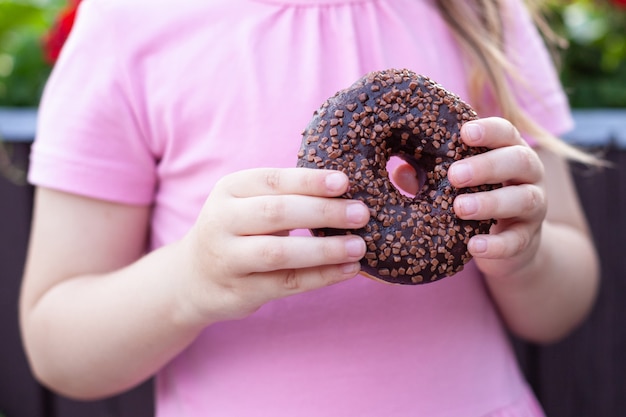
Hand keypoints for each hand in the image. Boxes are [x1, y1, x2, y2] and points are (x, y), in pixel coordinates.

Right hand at [179, 168, 369, 322]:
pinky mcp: (240, 291)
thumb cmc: (237, 230)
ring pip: (279, 253)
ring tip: (359, 247)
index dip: (309, 181)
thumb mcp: (248, 203)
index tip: (345, 182)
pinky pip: (287, 283)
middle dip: (323, 212)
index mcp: (229, 190)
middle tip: (361, 214)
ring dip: (324, 250)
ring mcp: (227, 259)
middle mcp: (222, 221)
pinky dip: (322, 277)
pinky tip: (348, 270)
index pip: (273, 180)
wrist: (194, 277)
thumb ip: (286, 196)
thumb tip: (346, 193)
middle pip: (276, 213)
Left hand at [392, 117, 545, 279]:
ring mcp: (534, 207)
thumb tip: (399, 170)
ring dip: (491, 202)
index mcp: (507, 152)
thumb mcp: (451, 186)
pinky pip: (517, 241)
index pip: (506, 132)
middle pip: (519, 160)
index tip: (464, 132)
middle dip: (487, 165)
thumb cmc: (473, 200)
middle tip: (454, 174)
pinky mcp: (528, 239)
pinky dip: (496, 244)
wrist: (508, 246)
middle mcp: (528, 175)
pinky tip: (473, 246)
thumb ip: (427, 176)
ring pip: (525, 199)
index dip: (489, 130)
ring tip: (460, 208)